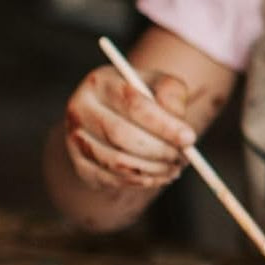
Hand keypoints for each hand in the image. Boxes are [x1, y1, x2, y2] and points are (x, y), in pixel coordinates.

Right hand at [63, 65, 196, 191]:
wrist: (112, 115)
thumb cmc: (141, 97)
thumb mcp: (158, 85)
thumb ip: (172, 94)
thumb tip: (179, 122)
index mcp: (100, 82)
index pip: (133, 105)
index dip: (164, 125)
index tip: (189, 138)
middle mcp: (80, 109)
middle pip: (122, 136)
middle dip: (159, 151)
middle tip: (184, 158)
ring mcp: (75, 139)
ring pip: (117, 162)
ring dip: (153, 169)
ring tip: (175, 167)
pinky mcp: (80, 165)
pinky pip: (112, 180)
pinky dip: (141, 181)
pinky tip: (159, 175)